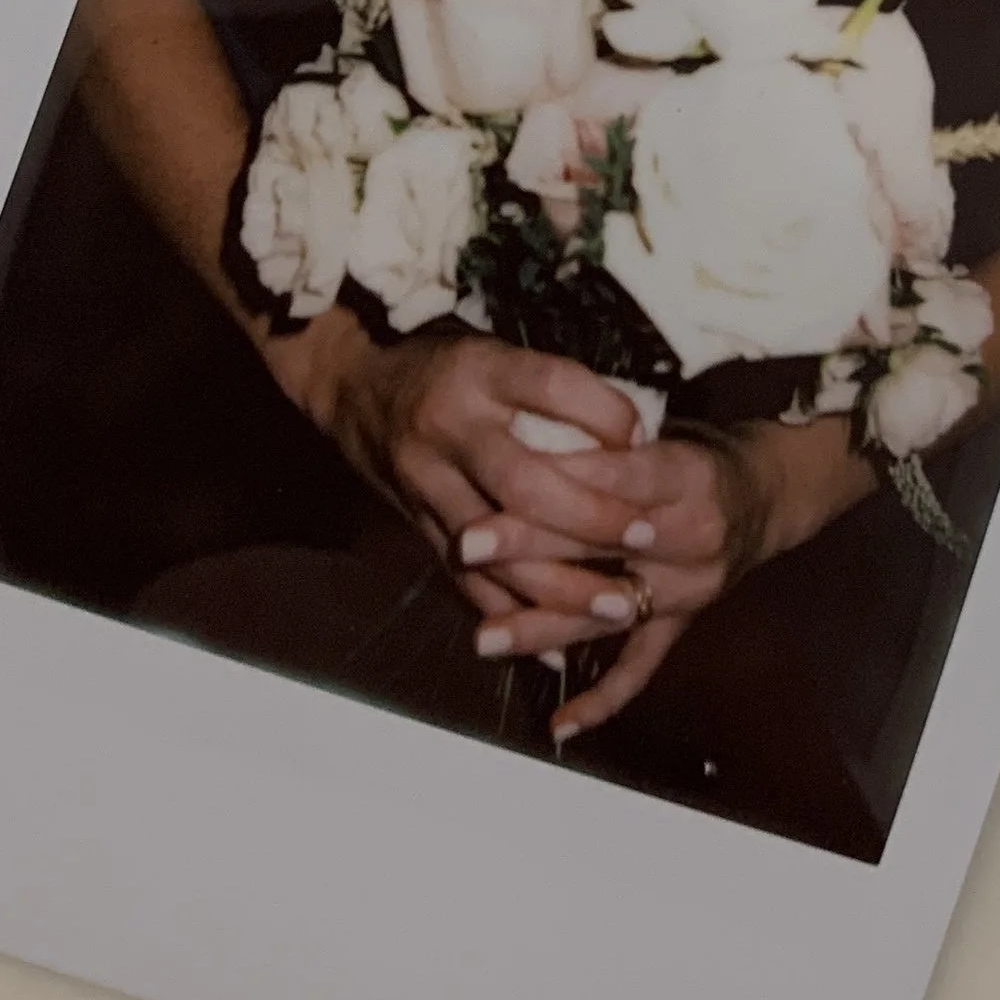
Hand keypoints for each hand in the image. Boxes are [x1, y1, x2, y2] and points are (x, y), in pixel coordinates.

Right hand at [316, 328, 655, 640]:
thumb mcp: (495, 353)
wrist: (353, 388)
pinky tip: (556, 647)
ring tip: (619, 607)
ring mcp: (428, 482)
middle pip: (523, 481)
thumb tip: (635, 436)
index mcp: (478, 372)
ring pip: (495, 548)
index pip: (550, 386)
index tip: (644, 441)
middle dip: (590, 517)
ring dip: (561, 585)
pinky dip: (512, 616)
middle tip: (645, 537)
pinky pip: (465, 581)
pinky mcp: (418, 526)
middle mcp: (449, 429)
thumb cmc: (445, 369)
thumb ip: (554, 389)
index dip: (603, 413)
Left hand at [463, 414, 874, 746]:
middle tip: (468, 544)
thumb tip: (518, 436)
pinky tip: (560, 728)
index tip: (496, 476)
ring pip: (610, 612)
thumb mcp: (660, 427)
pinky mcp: (686, 622)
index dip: (554, 478)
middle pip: (602, 544)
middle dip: (530, 546)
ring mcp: (691, 589)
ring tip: (485, 638)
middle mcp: (694, 536)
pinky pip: (643, 666)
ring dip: (544, 627)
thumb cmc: (695, 452)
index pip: (613, 477)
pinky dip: (603, 699)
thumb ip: (601, 438)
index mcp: (687, 475)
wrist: (767, 493)